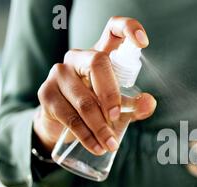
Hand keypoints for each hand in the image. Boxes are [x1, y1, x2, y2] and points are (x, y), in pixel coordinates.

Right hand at [34, 16, 155, 154]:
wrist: (60, 125)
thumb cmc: (95, 109)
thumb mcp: (118, 107)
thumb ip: (135, 106)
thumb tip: (150, 102)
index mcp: (100, 55)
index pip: (113, 30)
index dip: (128, 28)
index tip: (143, 42)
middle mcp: (78, 57)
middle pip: (98, 62)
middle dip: (112, 94)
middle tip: (118, 117)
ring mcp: (59, 73)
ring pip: (84, 99)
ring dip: (100, 127)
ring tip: (111, 144)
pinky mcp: (47, 94)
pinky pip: (69, 117)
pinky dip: (86, 135)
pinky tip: (96, 147)